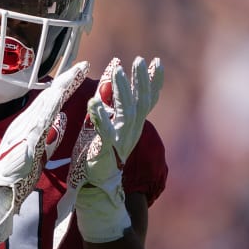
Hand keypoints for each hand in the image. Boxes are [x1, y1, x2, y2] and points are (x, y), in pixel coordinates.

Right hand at [0, 61, 87, 248]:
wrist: (0, 189)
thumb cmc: (17, 174)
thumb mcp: (41, 152)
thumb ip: (51, 137)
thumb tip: (62, 120)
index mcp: (30, 126)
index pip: (51, 102)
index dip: (65, 88)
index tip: (79, 76)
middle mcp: (26, 121)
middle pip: (50, 95)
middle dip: (67, 79)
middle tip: (83, 64)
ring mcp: (26, 126)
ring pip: (47, 100)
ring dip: (63, 85)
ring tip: (78, 71)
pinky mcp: (28, 135)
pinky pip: (43, 114)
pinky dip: (54, 101)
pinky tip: (64, 90)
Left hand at [53, 56, 162, 246]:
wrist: (97, 188)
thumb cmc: (100, 154)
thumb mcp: (111, 127)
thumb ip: (113, 106)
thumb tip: (115, 80)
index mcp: (132, 127)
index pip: (147, 100)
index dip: (153, 82)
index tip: (156, 61)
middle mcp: (130, 133)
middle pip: (140, 103)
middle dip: (140, 81)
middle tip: (138, 61)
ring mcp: (119, 143)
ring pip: (125, 113)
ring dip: (120, 91)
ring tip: (116, 71)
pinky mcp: (104, 152)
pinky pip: (103, 132)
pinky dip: (99, 116)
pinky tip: (93, 101)